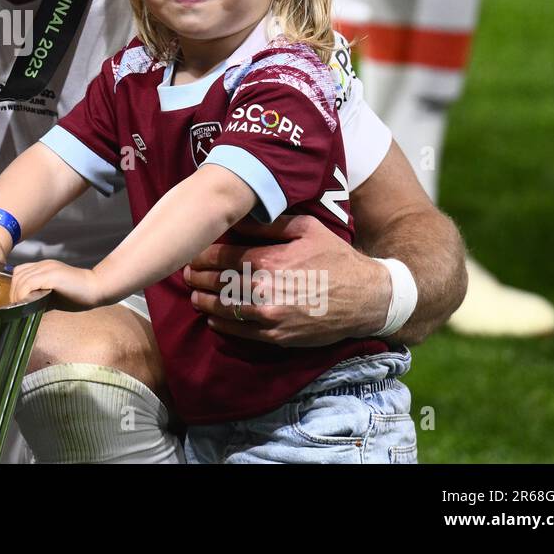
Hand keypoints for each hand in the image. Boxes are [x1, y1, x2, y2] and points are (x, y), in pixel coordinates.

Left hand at [11, 260, 104, 310]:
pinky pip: (29, 283)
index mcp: (44, 267)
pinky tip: (27, 304)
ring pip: (21, 279)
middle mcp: (44, 265)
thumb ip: (39, 297)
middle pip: (17, 275)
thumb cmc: (78, 295)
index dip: (15, 287)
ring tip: (21, 307)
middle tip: (17, 307)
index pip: (20, 272)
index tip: (17, 302)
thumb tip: (25, 308)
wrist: (96, 288)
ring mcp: (47, 268)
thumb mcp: (54, 295)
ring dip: (18, 295)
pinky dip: (24, 294)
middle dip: (14, 292)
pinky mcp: (52, 275)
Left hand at [183, 215, 389, 346]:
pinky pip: (240, 331)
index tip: (192, 254)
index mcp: (270, 260)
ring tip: (194, 294)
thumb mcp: (306, 229)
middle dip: (197, 277)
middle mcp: (265, 289)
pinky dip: (222, 323)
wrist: (366, 298)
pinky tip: (213, 317)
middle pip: (218, 283)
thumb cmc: (336, 257)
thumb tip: (236, 218)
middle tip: (186, 274)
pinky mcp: (277, 336)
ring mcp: (270, 316)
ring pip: (224, 308)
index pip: (222, 257)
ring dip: (204, 301)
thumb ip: (268, 224)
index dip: (202, 256)